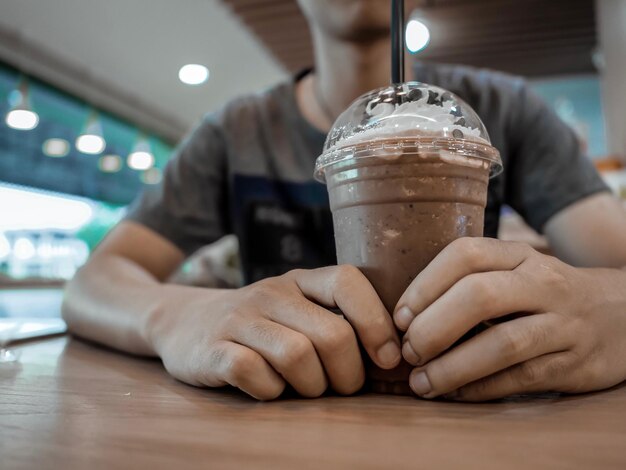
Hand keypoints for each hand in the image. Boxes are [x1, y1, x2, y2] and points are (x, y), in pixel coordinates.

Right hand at [149, 266, 400, 399]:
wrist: (183, 322)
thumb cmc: (261, 326)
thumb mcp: (296, 311)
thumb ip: (338, 323)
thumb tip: (395, 360)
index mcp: (300, 281)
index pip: (347, 281)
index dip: (376, 321)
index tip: (386, 358)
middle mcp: (271, 292)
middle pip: (332, 334)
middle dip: (348, 374)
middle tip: (341, 387)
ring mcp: (239, 319)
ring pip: (297, 356)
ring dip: (312, 387)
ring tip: (305, 389)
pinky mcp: (212, 349)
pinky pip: (255, 375)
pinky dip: (270, 392)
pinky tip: (267, 388)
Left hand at [393, 237, 625, 400]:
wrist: (621, 314)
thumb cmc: (543, 294)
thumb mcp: (513, 271)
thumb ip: (468, 282)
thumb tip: (404, 318)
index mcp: (517, 254)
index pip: (464, 255)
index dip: (424, 286)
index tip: (399, 317)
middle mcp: (543, 282)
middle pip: (479, 296)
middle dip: (433, 327)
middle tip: (408, 351)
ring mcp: (562, 323)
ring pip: (502, 343)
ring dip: (452, 366)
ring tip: (422, 382)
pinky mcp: (574, 363)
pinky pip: (521, 378)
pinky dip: (481, 388)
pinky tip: (455, 394)